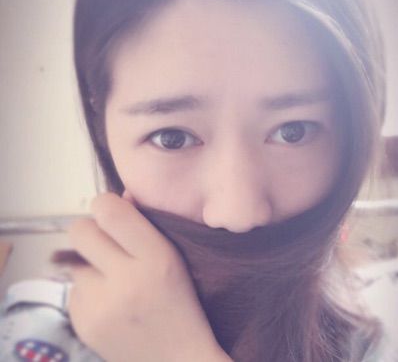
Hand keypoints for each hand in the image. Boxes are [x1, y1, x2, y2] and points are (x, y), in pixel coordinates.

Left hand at [67, 192, 230, 361]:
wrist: (176, 359)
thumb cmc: (180, 302)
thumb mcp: (174, 257)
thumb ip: (146, 223)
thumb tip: (120, 196)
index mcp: (156, 258)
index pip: (110, 211)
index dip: (106, 205)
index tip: (112, 213)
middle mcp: (126, 281)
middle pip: (80, 230)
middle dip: (91, 230)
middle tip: (106, 243)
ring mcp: (101, 306)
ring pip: (75, 261)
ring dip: (91, 265)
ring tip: (114, 281)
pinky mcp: (83, 326)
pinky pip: (73, 290)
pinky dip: (88, 291)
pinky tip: (109, 302)